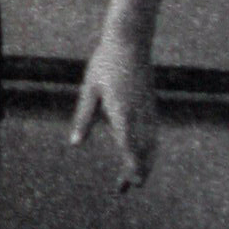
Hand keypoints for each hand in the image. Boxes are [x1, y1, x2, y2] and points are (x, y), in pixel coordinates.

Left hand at [69, 38, 157, 190]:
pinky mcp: (151, 103)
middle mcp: (140, 113)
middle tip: (130, 187)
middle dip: (140, 169)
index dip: (133, 164)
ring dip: (145, 160)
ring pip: (152, 141)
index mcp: (123, 111)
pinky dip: (149, 146)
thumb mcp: (89, 91)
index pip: (129, 144)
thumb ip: (84, 118)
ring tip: (135, 179)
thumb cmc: (105, 64)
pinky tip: (143, 153)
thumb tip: (76, 144)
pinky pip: (153, 131)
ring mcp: (148, 108)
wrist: (130, 41)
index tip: (133, 181)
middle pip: (144, 148)